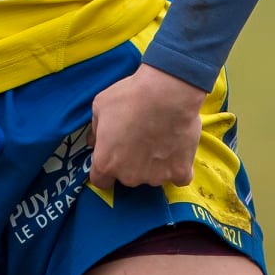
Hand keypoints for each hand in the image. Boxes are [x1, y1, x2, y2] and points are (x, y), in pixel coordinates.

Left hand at [88, 64, 205, 192]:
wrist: (167, 94)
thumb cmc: (130, 97)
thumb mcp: (100, 107)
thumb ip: (96, 130)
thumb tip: (95, 141)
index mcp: (106, 163)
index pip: (100, 180)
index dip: (105, 168)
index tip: (112, 156)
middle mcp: (129, 176)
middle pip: (127, 177)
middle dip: (129, 162)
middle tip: (137, 138)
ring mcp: (155, 177)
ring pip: (152, 176)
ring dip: (153, 164)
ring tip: (159, 138)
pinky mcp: (179, 173)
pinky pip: (178, 176)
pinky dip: (177, 166)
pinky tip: (176, 148)